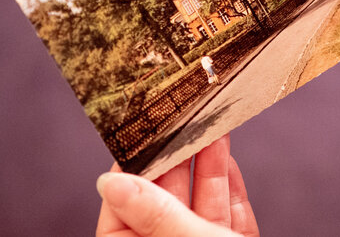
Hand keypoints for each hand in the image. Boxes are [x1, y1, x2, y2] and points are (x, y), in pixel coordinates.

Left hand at [96, 134, 258, 235]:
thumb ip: (156, 212)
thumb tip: (111, 182)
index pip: (121, 214)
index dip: (131, 175)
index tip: (140, 139)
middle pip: (166, 202)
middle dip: (177, 161)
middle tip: (181, 124)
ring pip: (201, 203)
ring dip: (208, 165)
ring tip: (210, 129)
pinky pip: (229, 212)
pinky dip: (229, 185)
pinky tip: (226, 157)